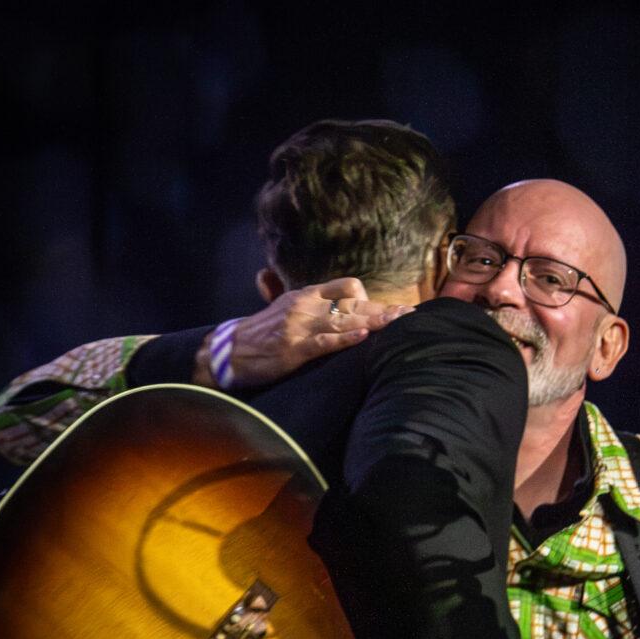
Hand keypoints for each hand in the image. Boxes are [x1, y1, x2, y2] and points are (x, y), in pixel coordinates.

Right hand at [193, 277, 412, 388]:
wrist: (229, 351)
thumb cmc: (263, 334)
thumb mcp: (288, 311)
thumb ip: (315, 308)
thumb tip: (345, 310)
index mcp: (307, 295)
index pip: (347, 286)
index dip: (369, 299)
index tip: (386, 313)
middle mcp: (306, 305)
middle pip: (354, 303)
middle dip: (384, 310)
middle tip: (410, 315)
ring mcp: (300, 326)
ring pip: (345, 320)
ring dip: (374, 322)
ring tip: (398, 323)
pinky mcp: (294, 348)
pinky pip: (325, 341)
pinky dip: (345, 339)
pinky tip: (363, 337)